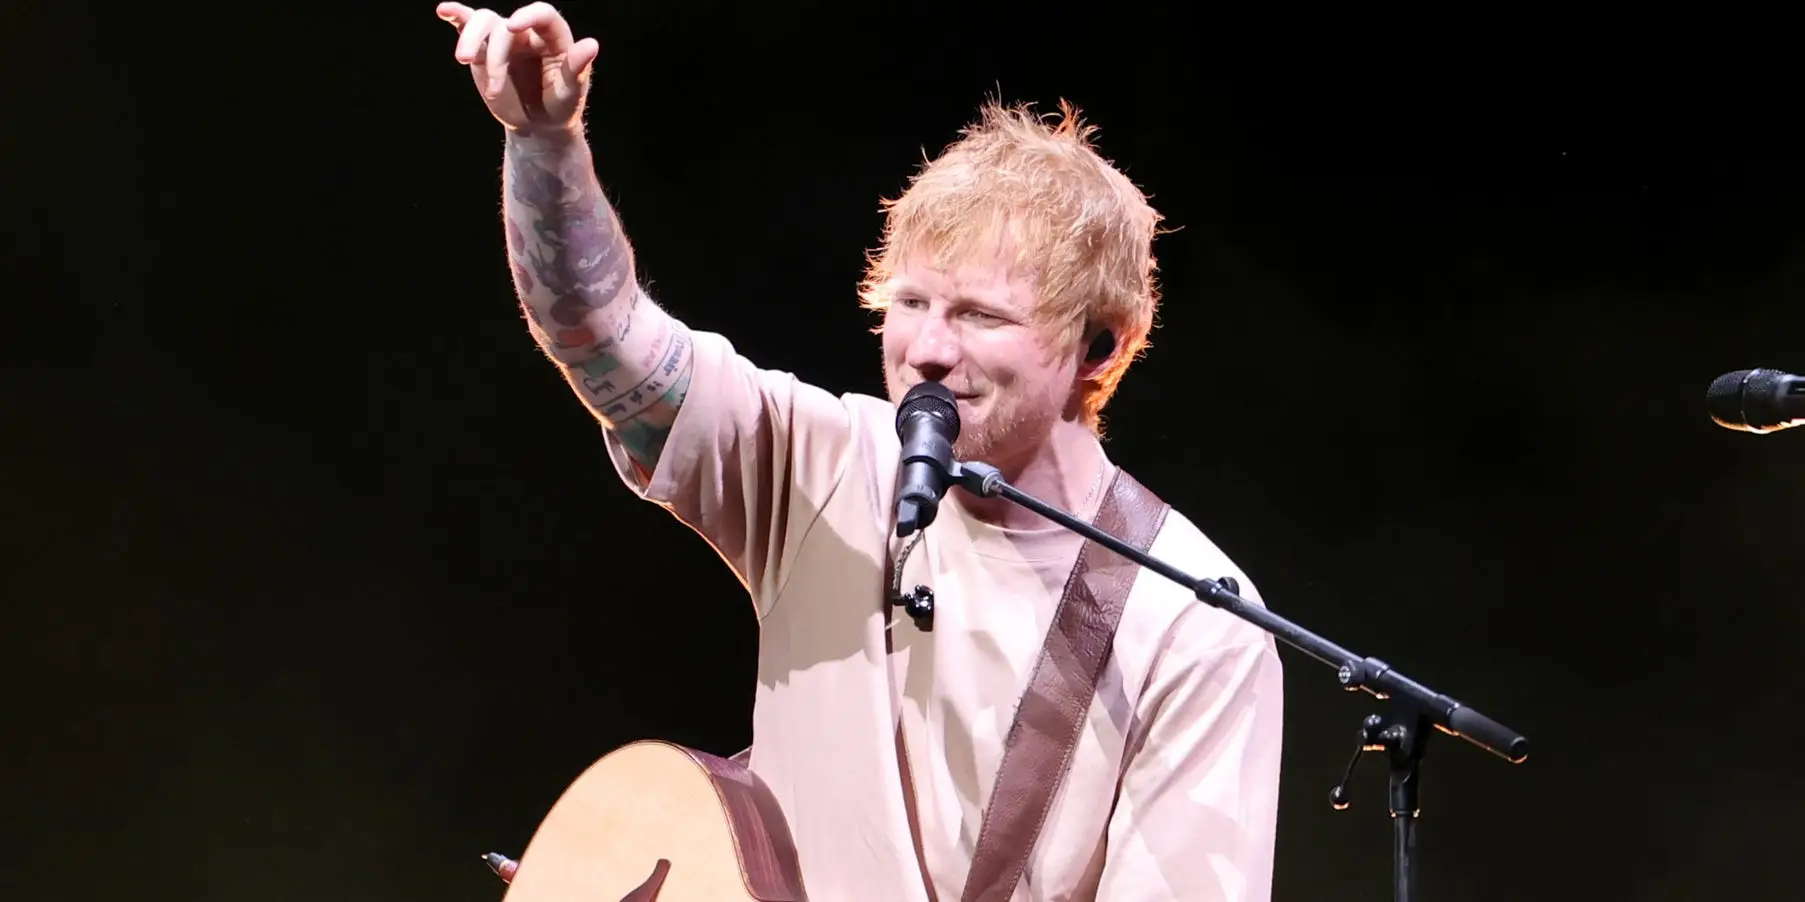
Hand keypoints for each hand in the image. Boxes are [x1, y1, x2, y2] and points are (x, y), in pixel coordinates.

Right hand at [436, 2, 600, 133]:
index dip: (528, 15)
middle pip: (503, 26)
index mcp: (554, 38)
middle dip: (496, 56)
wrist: (538, 124)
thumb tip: (591, 44)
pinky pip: (468, 26)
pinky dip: (456, 16)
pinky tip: (443, 10)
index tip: (513, 26)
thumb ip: (577, 68)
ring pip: (482, 23)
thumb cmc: (560, 107)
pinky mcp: (484, 48)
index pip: (543, 15)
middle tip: (495, 92)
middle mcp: (527, 32)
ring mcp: (504, 38)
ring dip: (470, 40)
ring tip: (463, 61)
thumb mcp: (571, 93)